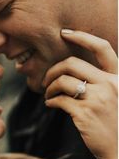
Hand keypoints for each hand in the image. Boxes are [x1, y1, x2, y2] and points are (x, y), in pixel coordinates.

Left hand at [43, 29, 117, 158]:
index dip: (82, 37)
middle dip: (53, 69)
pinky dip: (50, 100)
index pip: (102, 48)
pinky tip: (50, 104)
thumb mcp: (116, 98)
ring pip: (62, 81)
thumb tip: (74, 73)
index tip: (64, 33)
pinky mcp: (85, 114)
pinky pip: (59, 100)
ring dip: (49, 87)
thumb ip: (102, 82)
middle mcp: (110, 85)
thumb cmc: (116, 125)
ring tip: (48, 94)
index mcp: (118, 78)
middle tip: (46, 80)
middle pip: (72, 63)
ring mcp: (98, 99)